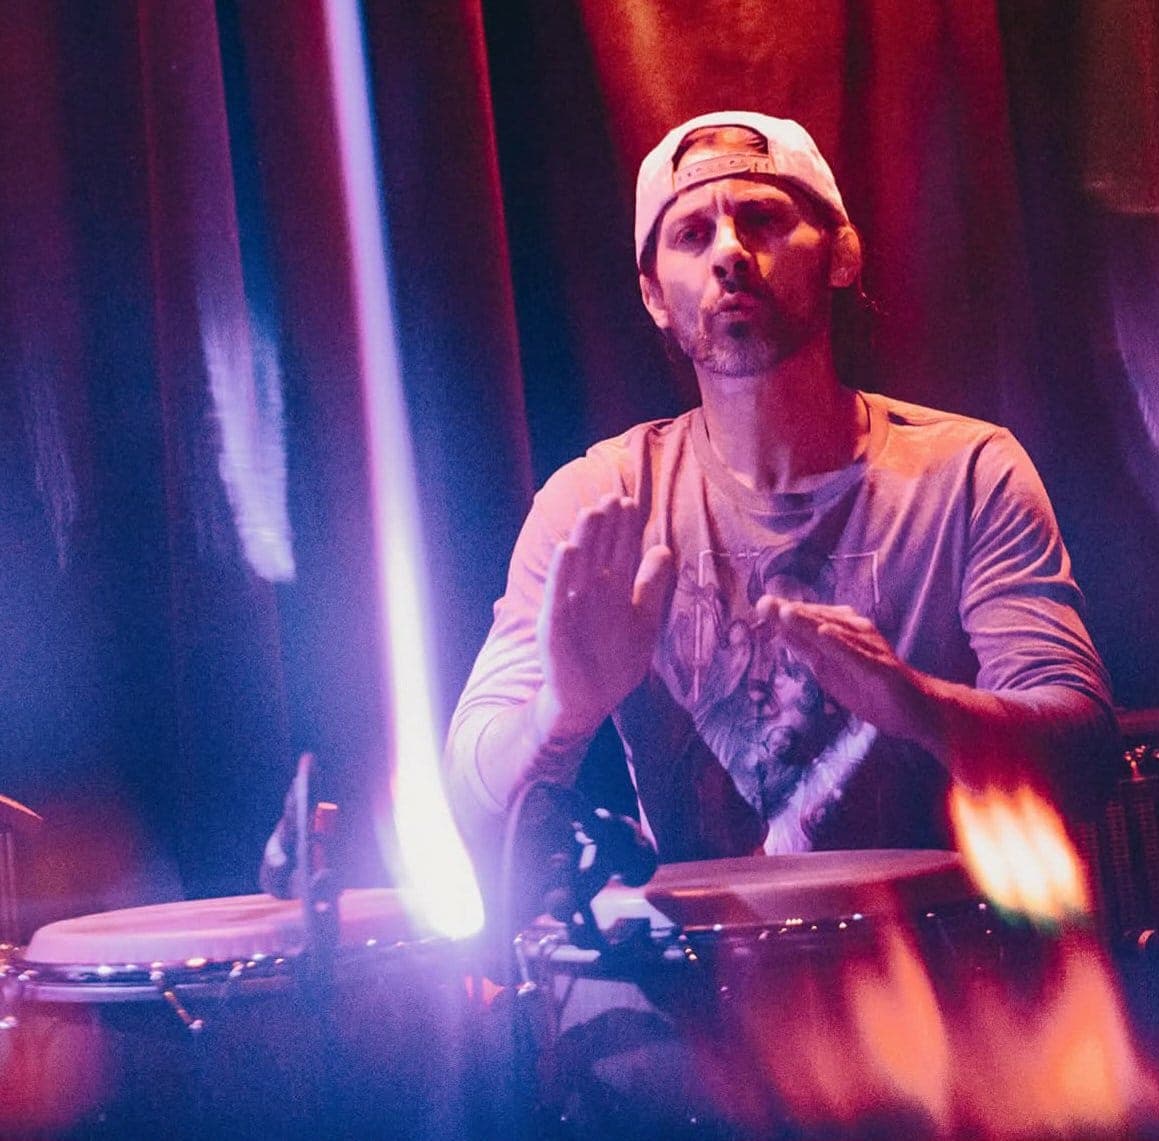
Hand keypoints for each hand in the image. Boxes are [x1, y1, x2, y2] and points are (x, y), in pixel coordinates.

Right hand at [536, 494, 673, 739]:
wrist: (588, 701)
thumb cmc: (615, 663)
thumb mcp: (644, 623)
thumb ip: (652, 588)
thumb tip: (664, 549)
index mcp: (612, 590)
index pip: (620, 551)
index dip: (625, 528)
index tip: (632, 502)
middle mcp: (590, 592)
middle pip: (600, 551)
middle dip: (606, 525)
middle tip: (613, 495)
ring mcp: (571, 605)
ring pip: (579, 565)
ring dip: (584, 538)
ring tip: (591, 512)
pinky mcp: (554, 623)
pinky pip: (558, 593)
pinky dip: (561, 572)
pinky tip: (567, 548)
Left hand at [755, 596, 932, 746]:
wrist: (915, 710)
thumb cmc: (870, 688)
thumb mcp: (830, 669)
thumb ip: (807, 649)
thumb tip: (778, 630)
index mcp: (843, 632)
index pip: (810, 620)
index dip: (785, 612)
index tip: (760, 604)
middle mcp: (857, 633)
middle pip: (819, 620)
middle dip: (791, 612)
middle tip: (764, 603)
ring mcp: (870, 648)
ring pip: (836, 632)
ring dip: (811, 621)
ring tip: (786, 611)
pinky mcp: (881, 667)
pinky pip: (858, 654)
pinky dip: (841, 643)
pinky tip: (824, 633)